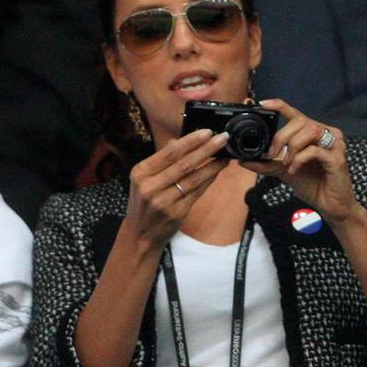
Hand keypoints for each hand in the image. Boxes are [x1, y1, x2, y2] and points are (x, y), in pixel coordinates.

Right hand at [126, 129, 229, 247]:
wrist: (140, 234)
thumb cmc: (143, 203)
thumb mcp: (143, 179)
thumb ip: (161, 161)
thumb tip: (178, 140)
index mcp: (141, 173)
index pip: (169, 153)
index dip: (190, 141)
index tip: (206, 132)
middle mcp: (150, 186)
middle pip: (183, 164)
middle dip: (206, 149)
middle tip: (222, 138)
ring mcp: (164, 201)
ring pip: (193, 178)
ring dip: (212, 165)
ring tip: (225, 155)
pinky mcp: (176, 213)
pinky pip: (197, 192)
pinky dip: (208, 180)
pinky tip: (217, 171)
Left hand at [241, 99, 361, 223]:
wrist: (330, 205)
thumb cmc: (312, 184)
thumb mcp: (284, 171)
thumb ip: (266, 164)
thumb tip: (243, 160)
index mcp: (314, 133)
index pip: (296, 113)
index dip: (280, 106)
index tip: (262, 104)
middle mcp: (327, 133)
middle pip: (300, 121)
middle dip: (281, 137)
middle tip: (272, 154)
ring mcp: (335, 144)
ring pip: (310, 131)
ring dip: (292, 147)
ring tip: (287, 164)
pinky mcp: (338, 158)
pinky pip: (315, 151)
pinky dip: (300, 159)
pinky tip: (294, 170)